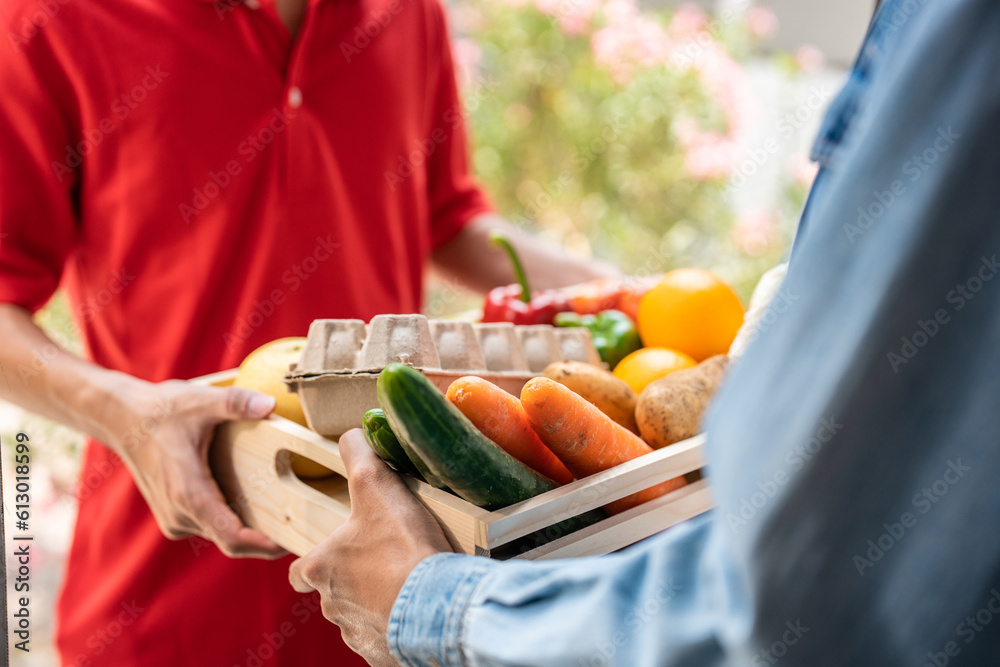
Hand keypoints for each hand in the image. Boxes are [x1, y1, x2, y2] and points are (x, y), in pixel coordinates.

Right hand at [110, 379, 286, 558]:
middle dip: (265, 542)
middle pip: (231, 542)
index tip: (291, 542)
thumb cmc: (162, 410)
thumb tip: (270, 404)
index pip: (230, 536)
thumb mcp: (201, 400)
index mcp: (188, 493)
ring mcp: (175, 519)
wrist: (122, 418)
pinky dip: (234, 521)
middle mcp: (180, 514)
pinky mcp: (175, 516)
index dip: (262, 546)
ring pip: (221, 535)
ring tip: (290, 518)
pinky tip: (260, 506)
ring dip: (250, 531)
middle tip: (304, 532)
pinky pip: (211, 526)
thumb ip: (237, 403)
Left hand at [288, 429, 451, 663]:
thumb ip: (358, 454)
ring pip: (359, 616)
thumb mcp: (376, 484)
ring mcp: (357, 632)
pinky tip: (419, 608)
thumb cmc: (401, 546)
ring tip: (407, 584)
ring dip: (377, 603)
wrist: (436, 605)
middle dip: (354, 580)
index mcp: (322, 568)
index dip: (312, 561)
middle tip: (384, 562)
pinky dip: (398, 625)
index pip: (300, 570)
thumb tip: (350, 433)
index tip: (330, 554)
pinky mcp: (383, 654)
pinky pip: (386, 639)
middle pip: (334, 593)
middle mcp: (332, 604)